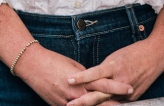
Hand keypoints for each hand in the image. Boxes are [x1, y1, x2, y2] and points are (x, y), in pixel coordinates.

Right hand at [15, 44, 131, 105]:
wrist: (34, 65)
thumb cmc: (55, 62)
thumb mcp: (75, 67)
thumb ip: (87, 76)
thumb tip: (97, 81)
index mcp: (82, 80)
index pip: (104, 86)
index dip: (117, 88)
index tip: (129, 89)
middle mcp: (75, 93)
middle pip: (98, 101)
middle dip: (112, 103)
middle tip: (126, 102)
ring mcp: (66, 103)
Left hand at [67, 37, 163, 104]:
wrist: (156, 55)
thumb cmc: (135, 52)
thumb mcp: (116, 56)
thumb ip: (104, 70)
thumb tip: (92, 79)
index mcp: (115, 66)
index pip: (95, 73)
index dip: (82, 77)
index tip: (69, 80)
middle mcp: (120, 80)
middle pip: (99, 93)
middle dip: (83, 101)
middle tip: (68, 104)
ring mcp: (127, 91)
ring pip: (107, 101)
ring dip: (93, 104)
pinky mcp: (133, 98)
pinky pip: (117, 102)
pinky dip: (108, 103)